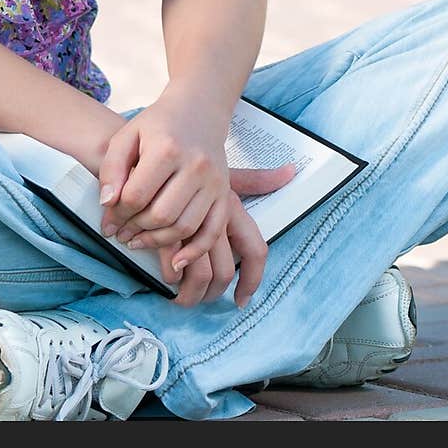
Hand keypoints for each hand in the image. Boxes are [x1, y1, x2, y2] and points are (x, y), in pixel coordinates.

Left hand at [97, 92, 233, 272]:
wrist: (198, 110)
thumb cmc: (157, 125)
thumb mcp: (127, 137)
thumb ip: (111, 169)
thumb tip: (107, 204)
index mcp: (167, 148)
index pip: (137, 195)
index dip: (117, 215)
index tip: (108, 222)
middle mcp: (195, 165)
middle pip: (160, 215)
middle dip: (136, 230)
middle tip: (122, 234)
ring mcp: (214, 181)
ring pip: (184, 227)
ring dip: (158, 242)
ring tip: (139, 241)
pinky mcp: (225, 193)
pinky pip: (212, 232)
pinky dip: (194, 252)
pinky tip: (175, 262)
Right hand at [162, 165, 296, 306]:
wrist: (155, 147)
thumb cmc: (191, 161)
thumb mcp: (224, 171)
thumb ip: (255, 179)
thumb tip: (291, 171)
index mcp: (232, 205)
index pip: (255, 249)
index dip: (252, 280)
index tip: (241, 300)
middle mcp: (216, 216)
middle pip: (224, 272)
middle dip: (212, 295)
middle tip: (199, 299)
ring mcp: (191, 223)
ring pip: (199, 275)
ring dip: (189, 293)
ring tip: (178, 295)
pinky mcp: (166, 228)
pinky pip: (173, 266)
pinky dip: (170, 277)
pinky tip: (165, 274)